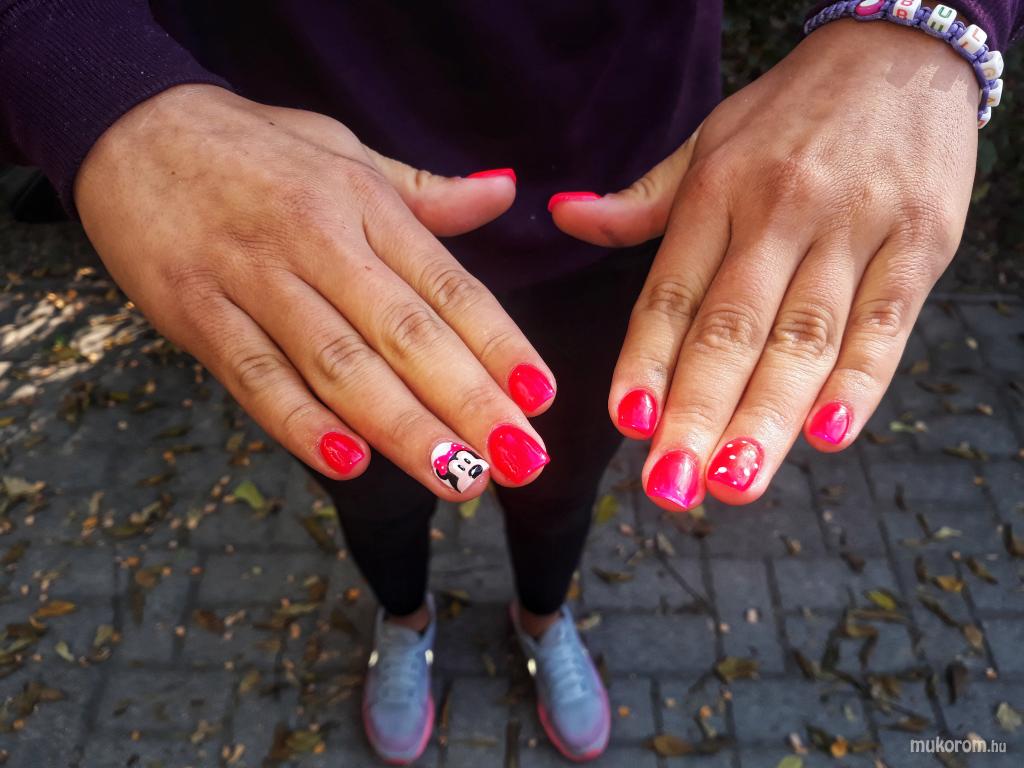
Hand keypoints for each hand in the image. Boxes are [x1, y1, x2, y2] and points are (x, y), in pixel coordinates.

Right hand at [76, 85, 554, 499]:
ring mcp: (252, 278)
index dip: (500, 344)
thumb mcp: (347, 151)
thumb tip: (506, 191)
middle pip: (406, 335)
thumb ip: (426, 192)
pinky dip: (301, 423)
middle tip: (522, 461)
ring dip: (405, 428)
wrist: (131, 128)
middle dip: (470, 403)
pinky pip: (255, 377)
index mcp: (364, 205)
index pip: (448, 286)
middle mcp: (317, 241)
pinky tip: (350, 463)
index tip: (542, 398)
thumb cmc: (256, 150)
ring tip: (461, 477)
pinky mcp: (195, 312)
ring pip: (339, 365)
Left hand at [551, 19, 977, 509]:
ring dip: (767, 417)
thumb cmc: (791, 112)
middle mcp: (780, 213)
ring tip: (733, 481)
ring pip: (804, 339)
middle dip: (698, 414)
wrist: (902, 52)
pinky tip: (828, 435)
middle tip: (671, 484)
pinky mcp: (919, 245)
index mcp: (718, 193)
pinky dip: (860, 383)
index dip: (647, 361)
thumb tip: (563, 215)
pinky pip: (885, 324)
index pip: (672, 293)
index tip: (627, 423)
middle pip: (732, 329)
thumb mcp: (706, 143)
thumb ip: (640, 202)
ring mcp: (853, 230)